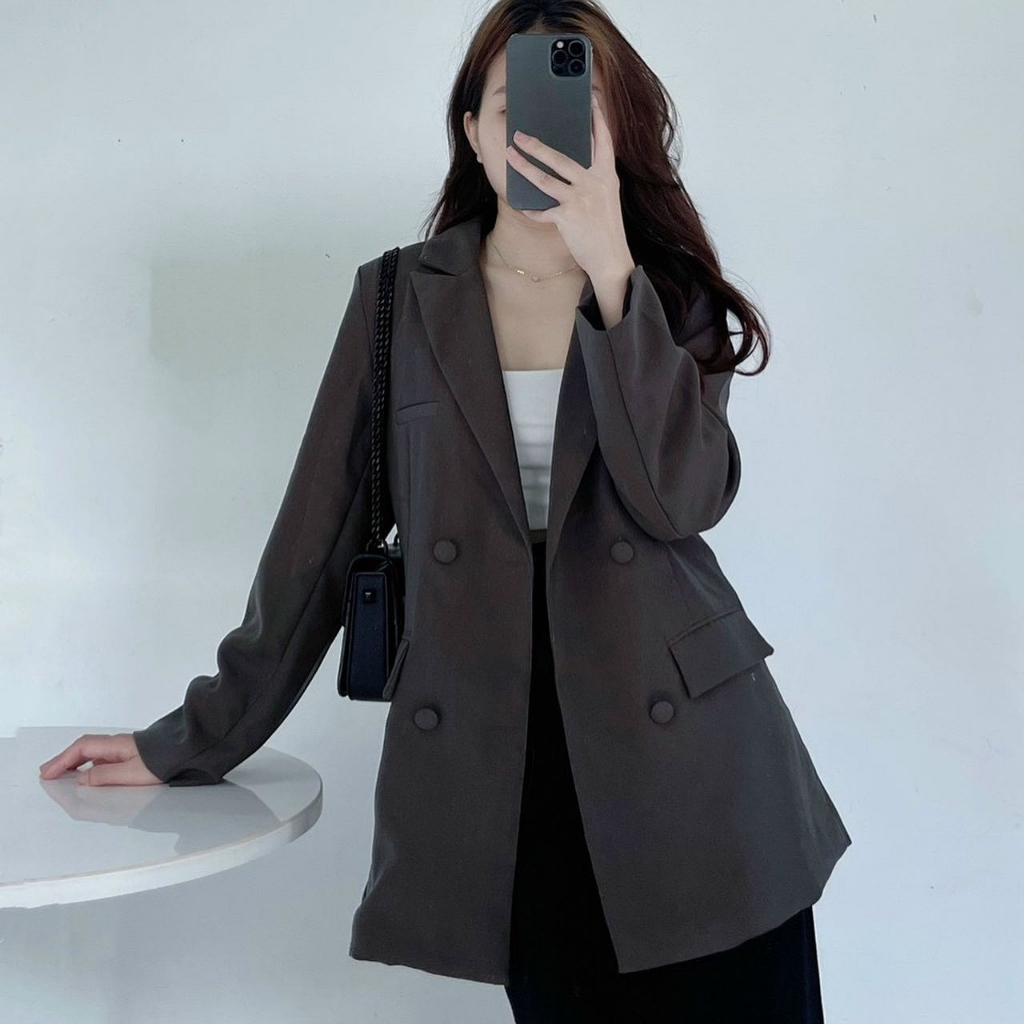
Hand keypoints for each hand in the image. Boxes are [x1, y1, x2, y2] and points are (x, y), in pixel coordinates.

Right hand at [39, 732, 162, 786]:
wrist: (184, 754)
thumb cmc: (162, 762)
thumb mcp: (130, 774)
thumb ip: (103, 776)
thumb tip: (81, 778)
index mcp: (115, 745)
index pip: (81, 749)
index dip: (62, 761)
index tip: (47, 773)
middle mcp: (117, 744)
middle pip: (83, 748)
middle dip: (63, 760)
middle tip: (47, 772)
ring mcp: (123, 748)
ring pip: (91, 752)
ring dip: (74, 762)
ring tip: (61, 774)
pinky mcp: (129, 755)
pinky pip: (100, 757)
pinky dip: (87, 764)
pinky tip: (85, 774)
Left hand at [506, 93, 633, 282]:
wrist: (612, 259)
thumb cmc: (607, 230)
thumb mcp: (606, 199)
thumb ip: (592, 181)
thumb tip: (570, 168)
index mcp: (606, 176)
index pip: (603, 141)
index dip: (598, 119)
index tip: (592, 100)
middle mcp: (593, 184)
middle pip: (560, 158)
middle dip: (537, 145)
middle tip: (519, 135)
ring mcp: (579, 200)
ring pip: (545, 179)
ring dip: (523, 166)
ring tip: (509, 155)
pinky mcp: (567, 218)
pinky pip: (542, 210)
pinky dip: (530, 209)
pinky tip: (521, 204)